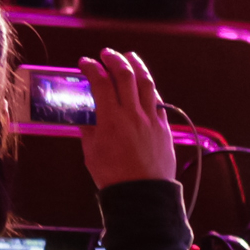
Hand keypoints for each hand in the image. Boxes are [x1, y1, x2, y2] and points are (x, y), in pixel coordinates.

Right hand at [77, 50, 175, 188]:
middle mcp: (133, 114)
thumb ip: (89, 131)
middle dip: (114, 60)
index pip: (100, 83)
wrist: (142, 195)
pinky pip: (158, 101)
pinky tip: (144, 85)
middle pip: (125, 75)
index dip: (91, 68)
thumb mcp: (92, 153)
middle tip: (106, 54)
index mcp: (111, 119)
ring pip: (146, 83)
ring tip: (129, 57)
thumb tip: (86, 119)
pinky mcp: (164, 127)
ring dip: (137, 66)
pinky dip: (149, 88)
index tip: (85, 63)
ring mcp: (151, 119)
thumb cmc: (113, 177)